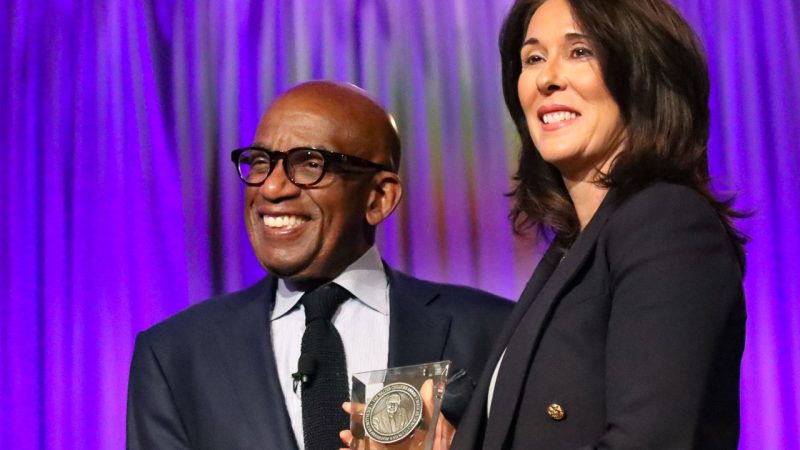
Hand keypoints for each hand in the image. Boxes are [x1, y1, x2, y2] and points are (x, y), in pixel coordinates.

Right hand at [340, 380, 454, 449]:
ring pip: (369, 446)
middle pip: (375, 430)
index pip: (390, 415)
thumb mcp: (441, 430)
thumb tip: (429, 383)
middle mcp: (401, 443)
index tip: (358, 399)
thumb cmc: (443, 447)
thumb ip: (432, 410)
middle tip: (346, 411)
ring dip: (355, 440)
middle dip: (359, 421)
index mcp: (414, 432)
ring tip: (344, 435)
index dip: (373, 406)